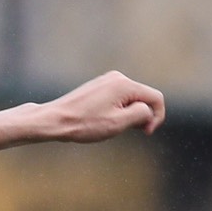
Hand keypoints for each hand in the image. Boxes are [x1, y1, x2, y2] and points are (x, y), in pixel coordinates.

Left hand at [33, 72, 165, 142]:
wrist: (54, 120)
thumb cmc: (84, 123)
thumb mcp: (118, 123)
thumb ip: (141, 114)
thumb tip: (149, 110)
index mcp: (125, 84)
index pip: (155, 98)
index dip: (157, 116)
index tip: (146, 133)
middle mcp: (117, 77)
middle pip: (143, 97)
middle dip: (141, 115)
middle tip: (126, 131)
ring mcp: (107, 80)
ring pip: (130, 99)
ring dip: (128, 114)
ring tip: (111, 127)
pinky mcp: (98, 86)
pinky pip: (118, 98)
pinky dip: (118, 110)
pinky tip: (103, 121)